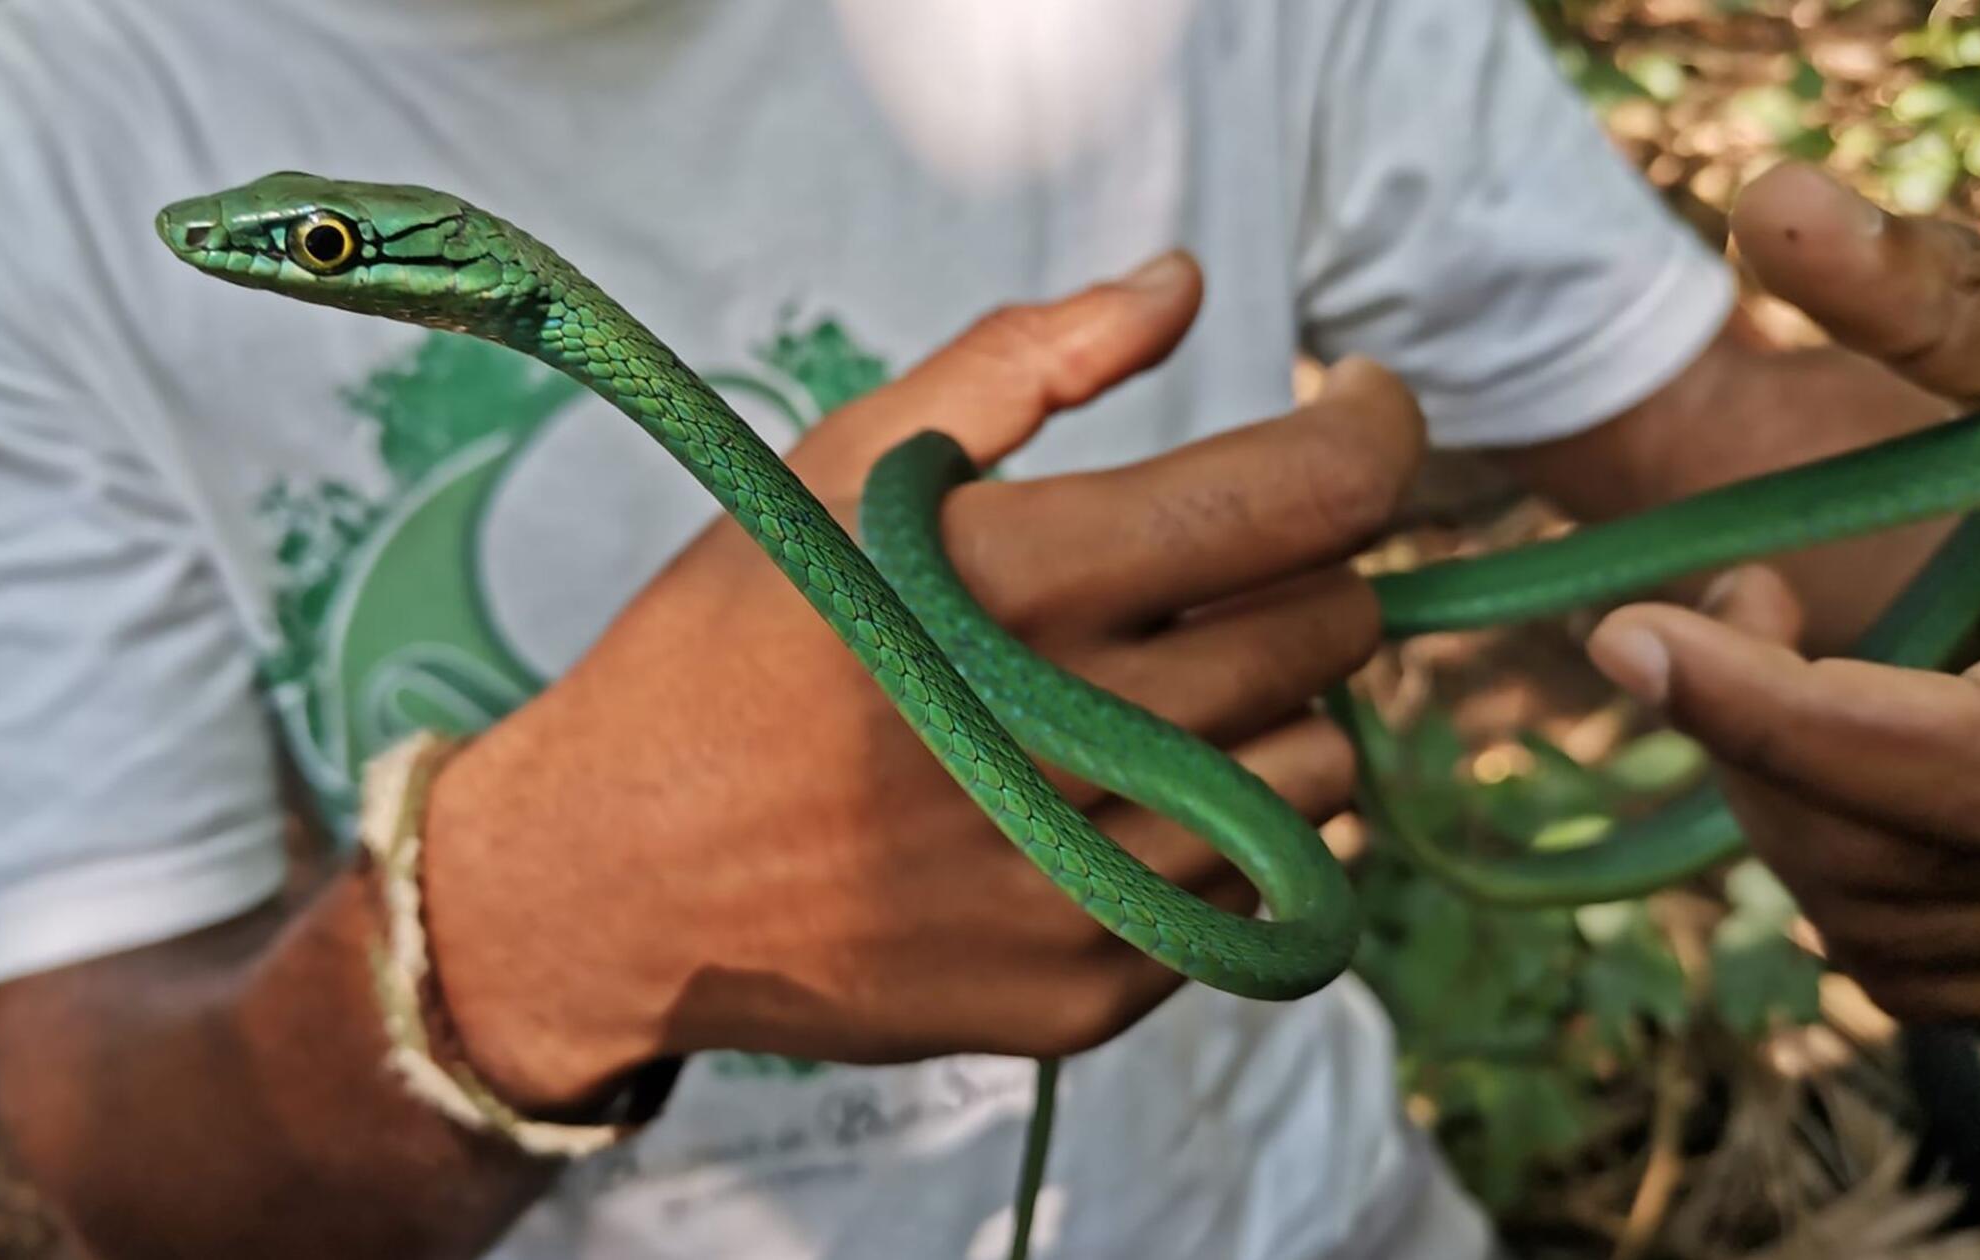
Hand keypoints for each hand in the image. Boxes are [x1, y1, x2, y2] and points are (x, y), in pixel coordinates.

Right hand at [420, 254, 1427, 1110]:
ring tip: (1154, 694)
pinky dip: (1226, 834)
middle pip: (1333, 631)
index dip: (1371, 432)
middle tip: (1208, 568)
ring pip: (1323, 771)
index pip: (1305, 498)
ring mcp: (1077, 885)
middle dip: (1301, 572)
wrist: (608, 878)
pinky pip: (1262, 898)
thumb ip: (1020, 362)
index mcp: (1010, 585)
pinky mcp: (1081, 993)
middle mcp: (1063, 741)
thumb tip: (1181, 287)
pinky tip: (1119, 801)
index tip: (1357, 413)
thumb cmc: (725, 649)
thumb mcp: (837, 470)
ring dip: (1272, 711)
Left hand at [1590, 165, 1979, 1022]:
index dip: (1757, 702)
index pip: (1922, 757)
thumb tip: (1770, 202)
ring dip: (1793, 796)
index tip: (1624, 631)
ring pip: (1875, 924)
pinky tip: (1866, 756)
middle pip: (1873, 855)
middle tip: (1738, 607)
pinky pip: (1912, 969)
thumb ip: (1948, 303)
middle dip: (1763, 733)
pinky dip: (1853, 865)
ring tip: (1804, 659)